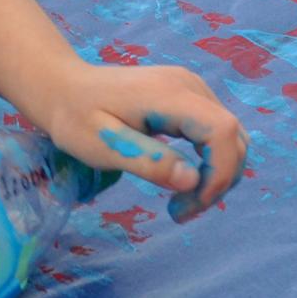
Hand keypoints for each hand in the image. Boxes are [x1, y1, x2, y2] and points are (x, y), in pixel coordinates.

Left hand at [34, 62, 248, 221]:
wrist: (63, 88)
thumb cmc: (75, 118)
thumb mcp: (103, 147)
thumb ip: (148, 161)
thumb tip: (192, 181)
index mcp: (170, 94)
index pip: (222, 131)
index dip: (219, 172)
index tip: (191, 203)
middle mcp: (190, 86)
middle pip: (233, 137)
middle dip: (218, 181)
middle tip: (181, 212)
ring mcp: (192, 89)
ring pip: (229, 137)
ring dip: (215, 175)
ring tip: (181, 202)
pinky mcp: (188, 97)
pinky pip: (214, 133)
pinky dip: (209, 162)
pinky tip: (181, 179)